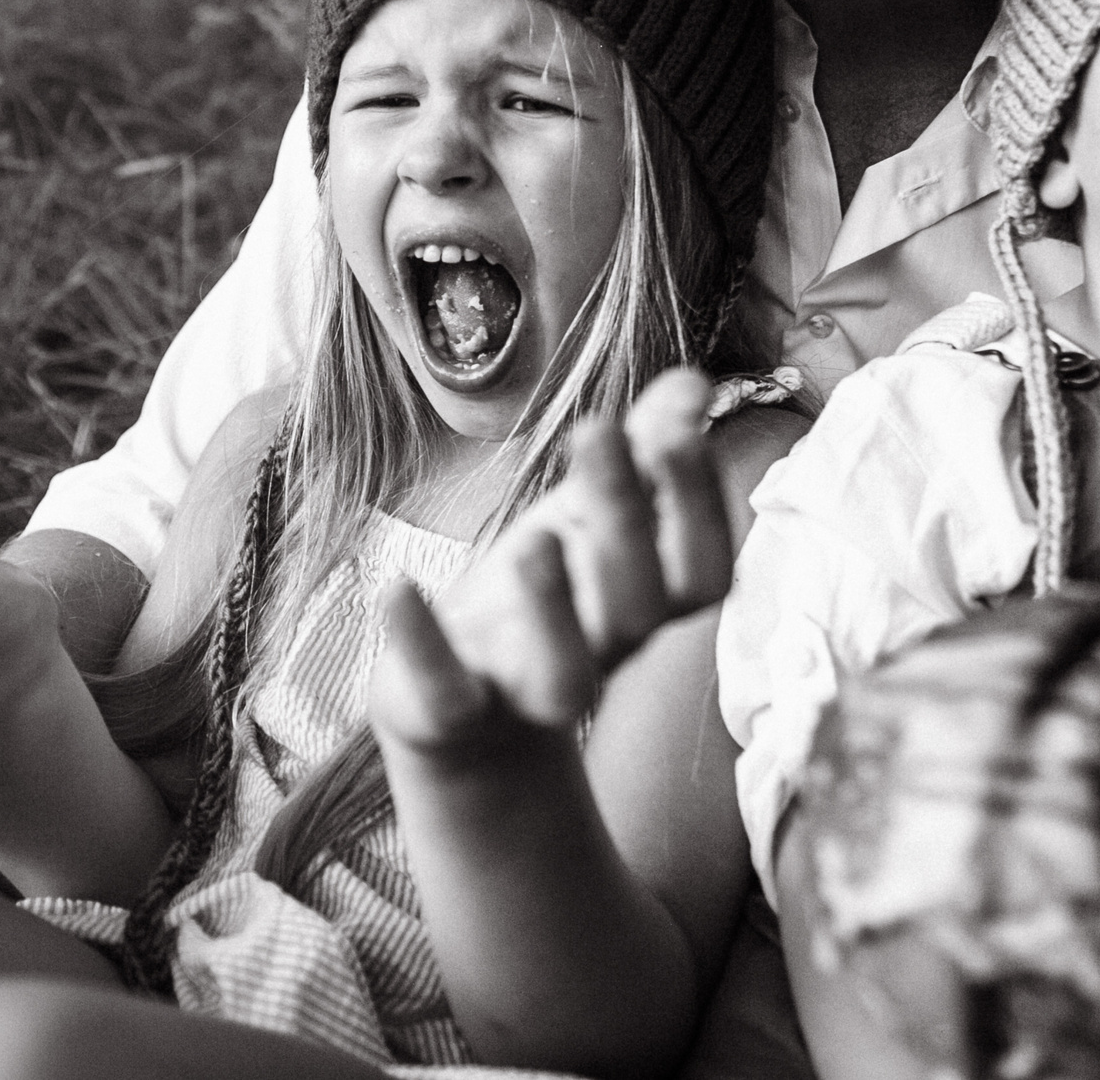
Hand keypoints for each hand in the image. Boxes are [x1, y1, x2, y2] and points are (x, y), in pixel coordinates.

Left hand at [369, 368, 729, 760]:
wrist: (463, 717)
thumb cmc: (542, 597)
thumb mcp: (586, 518)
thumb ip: (643, 455)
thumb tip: (695, 382)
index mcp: (641, 602)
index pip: (701, 571)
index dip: (699, 508)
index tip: (675, 428)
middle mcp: (597, 652)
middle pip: (636, 607)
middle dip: (624, 521)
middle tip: (595, 430)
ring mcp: (524, 688)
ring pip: (563, 676)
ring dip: (553, 607)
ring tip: (536, 537)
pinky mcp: (452, 711)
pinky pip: (446, 696)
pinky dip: (420, 644)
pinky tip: (397, 586)